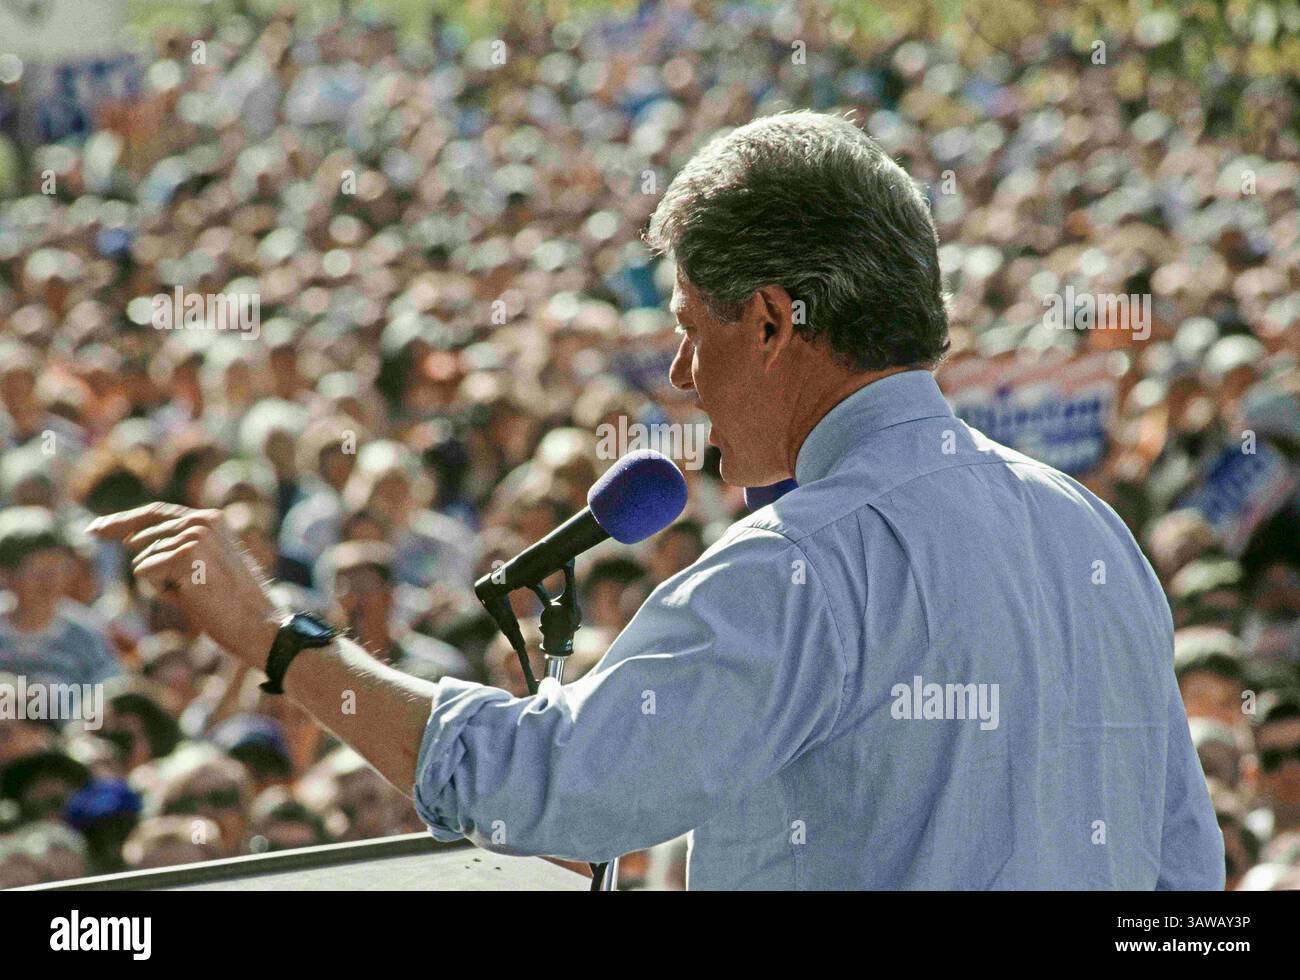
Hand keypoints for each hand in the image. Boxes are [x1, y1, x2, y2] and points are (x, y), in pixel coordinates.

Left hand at [88, 503, 282, 665]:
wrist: (258, 624)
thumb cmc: (232, 604)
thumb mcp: (205, 565)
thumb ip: (175, 548)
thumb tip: (132, 544)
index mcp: (212, 518)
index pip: (156, 513)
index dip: (122, 521)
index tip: (94, 530)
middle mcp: (202, 519)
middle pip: (141, 538)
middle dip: (153, 570)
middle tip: (195, 590)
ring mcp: (194, 535)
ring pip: (144, 561)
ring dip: (164, 584)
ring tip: (199, 593)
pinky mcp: (185, 554)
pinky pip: (146, 574)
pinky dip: (164, 592)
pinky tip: (194, 596)